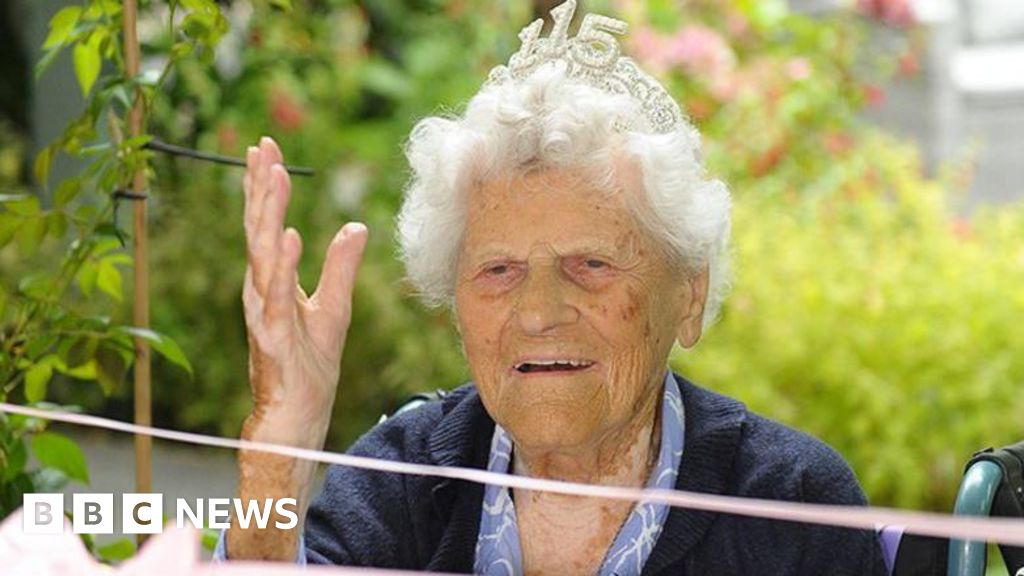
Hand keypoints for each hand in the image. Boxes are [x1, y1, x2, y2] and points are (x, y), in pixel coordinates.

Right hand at [241, 137, 367, 444]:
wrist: (297, 417)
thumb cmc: (309, 367)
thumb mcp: (334, 309)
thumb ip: (340, 268)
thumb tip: (355, 227)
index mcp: (273, 282)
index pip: (266, 225)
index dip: (264, 187)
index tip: (265, 148)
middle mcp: (261, 291)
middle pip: (259, 229)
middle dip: (260, 186)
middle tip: (263, 145)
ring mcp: (264, 313)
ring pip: (263, 254)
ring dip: (267, 213)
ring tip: (274, 175)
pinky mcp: (273, 337)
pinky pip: (277, 296)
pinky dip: (282, 265)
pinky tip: (288, 235)